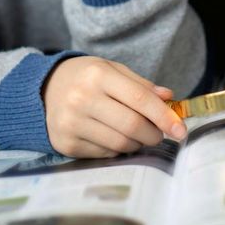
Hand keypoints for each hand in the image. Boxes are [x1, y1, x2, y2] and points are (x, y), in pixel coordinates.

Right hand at [42, 56, 187, 157]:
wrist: (44, 88)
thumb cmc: (86, 77)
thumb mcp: (112, 70)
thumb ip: (141, 85)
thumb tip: (169, 99)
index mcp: (98, 75)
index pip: (139, 98)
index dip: (164, 116)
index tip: (180, 129)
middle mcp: (82, 99)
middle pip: (132, 126)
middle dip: (153, 134)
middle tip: (158, 134)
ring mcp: (71, 123)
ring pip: (120, 144)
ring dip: (137, 144)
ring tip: (137, 135)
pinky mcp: (65, 144)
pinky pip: (104, 154)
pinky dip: (117, 149)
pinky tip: (114, 137)